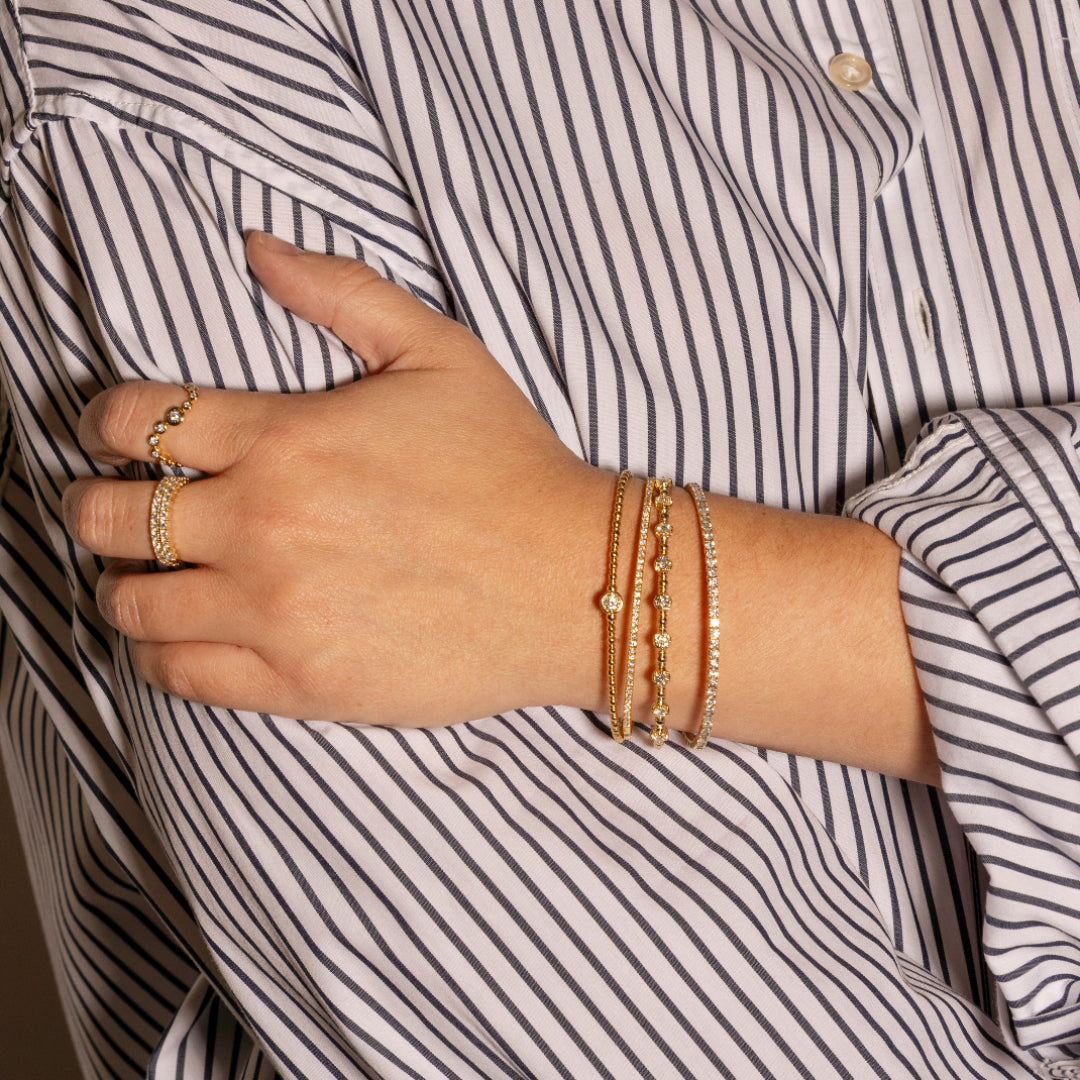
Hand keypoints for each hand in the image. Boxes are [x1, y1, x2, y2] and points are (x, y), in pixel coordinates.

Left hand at [62, 233, 611, 724]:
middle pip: (107, 518)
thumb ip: (341, 291)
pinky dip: (156, 652)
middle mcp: (265, 524)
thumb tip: (256, 247)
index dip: (100, 423)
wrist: (573, 581)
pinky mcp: (300, 683)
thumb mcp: (440, 353)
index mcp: (286, 437)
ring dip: (121, 583)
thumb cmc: (511, 466)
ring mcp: (276, 611)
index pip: (135, 421)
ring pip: (131, 604)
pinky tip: (180, 632)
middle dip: (92, 504)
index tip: (108, 436)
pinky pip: (178, 674)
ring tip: (145, 575)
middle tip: (114, 506)